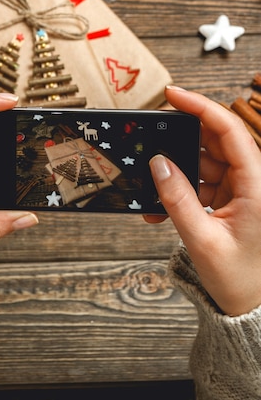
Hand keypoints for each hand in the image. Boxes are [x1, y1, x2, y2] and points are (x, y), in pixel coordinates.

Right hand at [147, 85, 260, 315]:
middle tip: (150, 145)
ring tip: (153, 193)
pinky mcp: (230, 198)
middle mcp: (252, 180)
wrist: (252, 306)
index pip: (228, 131)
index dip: (200, 107)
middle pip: (212, 142)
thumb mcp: (203, 240)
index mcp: (257, 185)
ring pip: (203, 162)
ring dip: (176, 174)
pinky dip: (180, 191)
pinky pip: (200, 182)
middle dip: (179, 143)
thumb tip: (157, 164)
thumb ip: (177, 200)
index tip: (172, 94)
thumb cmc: (240, 279)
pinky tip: (161, 209)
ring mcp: (241, 188)